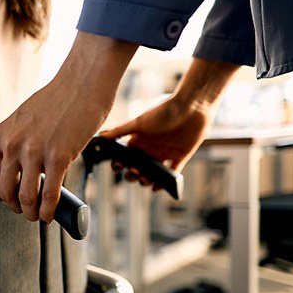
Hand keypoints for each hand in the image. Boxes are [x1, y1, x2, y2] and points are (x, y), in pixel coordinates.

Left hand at [0, 32, 137, 222]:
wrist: (82, 83)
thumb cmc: (57, 99)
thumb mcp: (20, 117)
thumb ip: (9, 137)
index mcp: (1, 134)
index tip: (3, 198)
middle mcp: (13, 144)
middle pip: (3, 190)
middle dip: (13, 206)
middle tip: (22, 210)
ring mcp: (34, 152)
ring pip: (25, 197)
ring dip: (30, 213)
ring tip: (36, 216)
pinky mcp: (58, 157)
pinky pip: (49, 194)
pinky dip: (48, 210)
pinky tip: (50, 215)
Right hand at [101, 57, 239, 185]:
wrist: (192, 106)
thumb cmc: (164, 110)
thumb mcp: (139, 122)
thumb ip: (120, 130)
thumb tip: (101, 136)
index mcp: (139, 140)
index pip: (125, 156)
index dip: (120, 163)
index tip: (117, 166)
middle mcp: (150, 148)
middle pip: (137, 168)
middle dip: (132, 174)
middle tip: (133, 173)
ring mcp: (165, 153)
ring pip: (153, 173)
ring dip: (146, 180)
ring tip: (144, 180)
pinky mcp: (181, 156)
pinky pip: (172, 173)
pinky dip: (166, 181)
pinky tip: (159, 186)